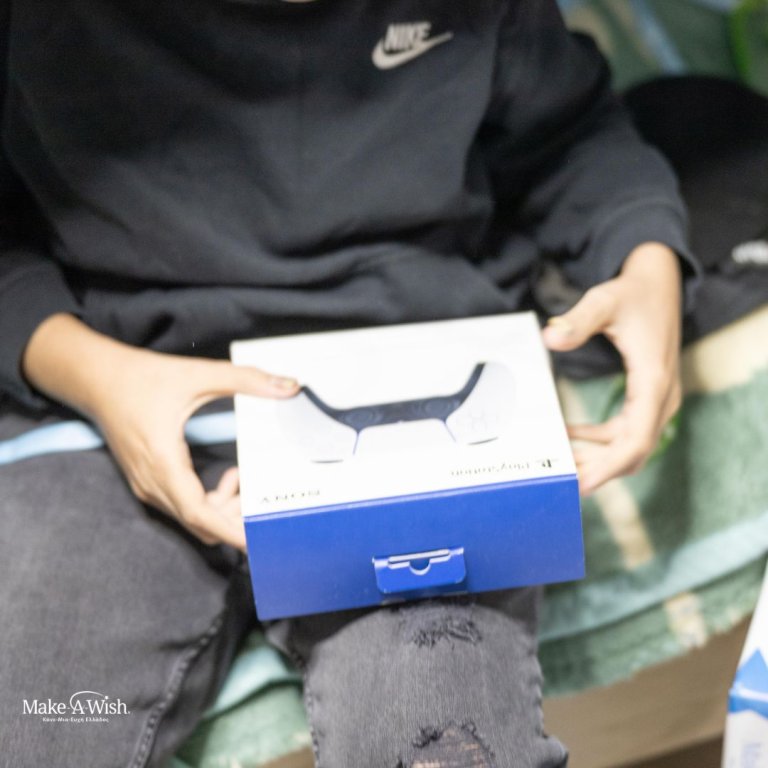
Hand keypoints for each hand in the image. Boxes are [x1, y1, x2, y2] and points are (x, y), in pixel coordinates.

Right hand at [22, 315, 297, 549]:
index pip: (199, 515)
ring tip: (243, 479)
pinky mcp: (147, 483)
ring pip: (191, 518)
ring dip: (223, 508)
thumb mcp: (198, 374)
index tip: (255, 543)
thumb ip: (246, 380)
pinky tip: (227, 477)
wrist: (96, 379)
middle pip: (199, 522)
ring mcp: (147, 486)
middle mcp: (152, 483)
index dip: (229, 532)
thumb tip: (290, 386)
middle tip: (263, 499)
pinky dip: (208, 501)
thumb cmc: (142, 378)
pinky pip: (182, 507)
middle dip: (235, 518)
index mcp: (164, 463)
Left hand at [542, 242, 682, 493]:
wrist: (659, 283)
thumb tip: (549, 337)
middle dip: (597, 469)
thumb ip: (577, 321)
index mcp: (653, 381)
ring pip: (630, 445)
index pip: (635, 439)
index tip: (582, 483)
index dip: (609, 467)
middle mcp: (661, 397)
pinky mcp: (649, 398)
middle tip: (558, 479)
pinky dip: (600, 441)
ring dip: (597, 458)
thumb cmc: (632, 293)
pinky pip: (626, 432)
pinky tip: (569, 435)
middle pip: (633, 451)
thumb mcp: (603, 302)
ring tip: (560, 462)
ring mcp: (658, 400)